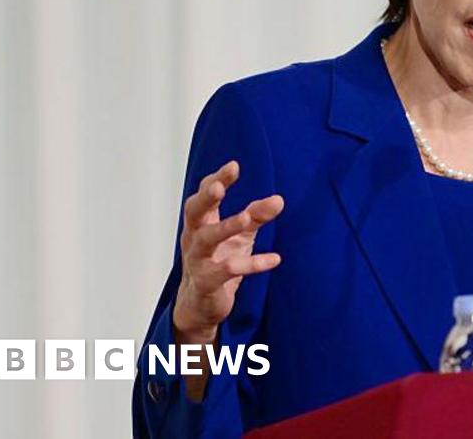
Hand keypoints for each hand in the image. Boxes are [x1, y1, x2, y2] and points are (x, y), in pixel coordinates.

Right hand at [172, 160, 283, 343]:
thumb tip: (279, 199)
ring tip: (246, 218)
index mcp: (201, 223)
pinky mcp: (207, 283)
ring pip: (206, 240)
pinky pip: (227, 271)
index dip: (216, 179)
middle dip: (206, 197)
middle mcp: (194, 239)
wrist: (199, 305)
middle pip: (194, 212)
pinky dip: (251, 264)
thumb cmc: (217, 262)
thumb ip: (256, 216)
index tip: (234, 165)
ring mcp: (198, 261)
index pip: (204, 196)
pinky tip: (274, 259)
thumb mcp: (240, 236)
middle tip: (220, 186)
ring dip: (226, 227)